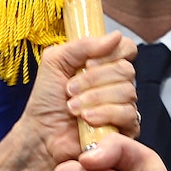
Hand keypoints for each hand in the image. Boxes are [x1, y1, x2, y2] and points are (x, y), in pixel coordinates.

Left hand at [0, 32, 138, 170]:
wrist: (41, 134)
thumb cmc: (46, 101)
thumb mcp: (55, 61)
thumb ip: (83, 45)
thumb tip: (115, 36)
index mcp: (103, 65)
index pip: (126, 49)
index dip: (111, 53)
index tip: (87, 63)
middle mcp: (116, 84)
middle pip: (126, 70)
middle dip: (94, 79)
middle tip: (70, 89)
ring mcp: (122, 106)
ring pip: (128, 92)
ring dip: (95, 98)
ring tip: (73, 107)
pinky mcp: (125, 129)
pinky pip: (129, 114)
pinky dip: (105, 114)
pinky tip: (87, 119)